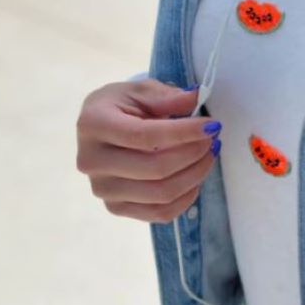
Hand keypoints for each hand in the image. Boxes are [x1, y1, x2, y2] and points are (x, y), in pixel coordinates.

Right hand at [76, 80, 221, 222]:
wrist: (102, 129)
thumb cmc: (122, 106)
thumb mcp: (141, 90)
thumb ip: (167, 96)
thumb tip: (195, 99)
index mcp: (93, 125)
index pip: (145, 136)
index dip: (184, 132)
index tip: (212, 125)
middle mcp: (92, 161)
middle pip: (156, 169)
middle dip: (194, 153)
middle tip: (213, 139)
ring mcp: (103, 189)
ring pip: (161, 194)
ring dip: (195, 175)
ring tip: (208, 155)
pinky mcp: (116, 208)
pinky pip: (160, 213)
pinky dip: (186, 198)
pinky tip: (195, 178)